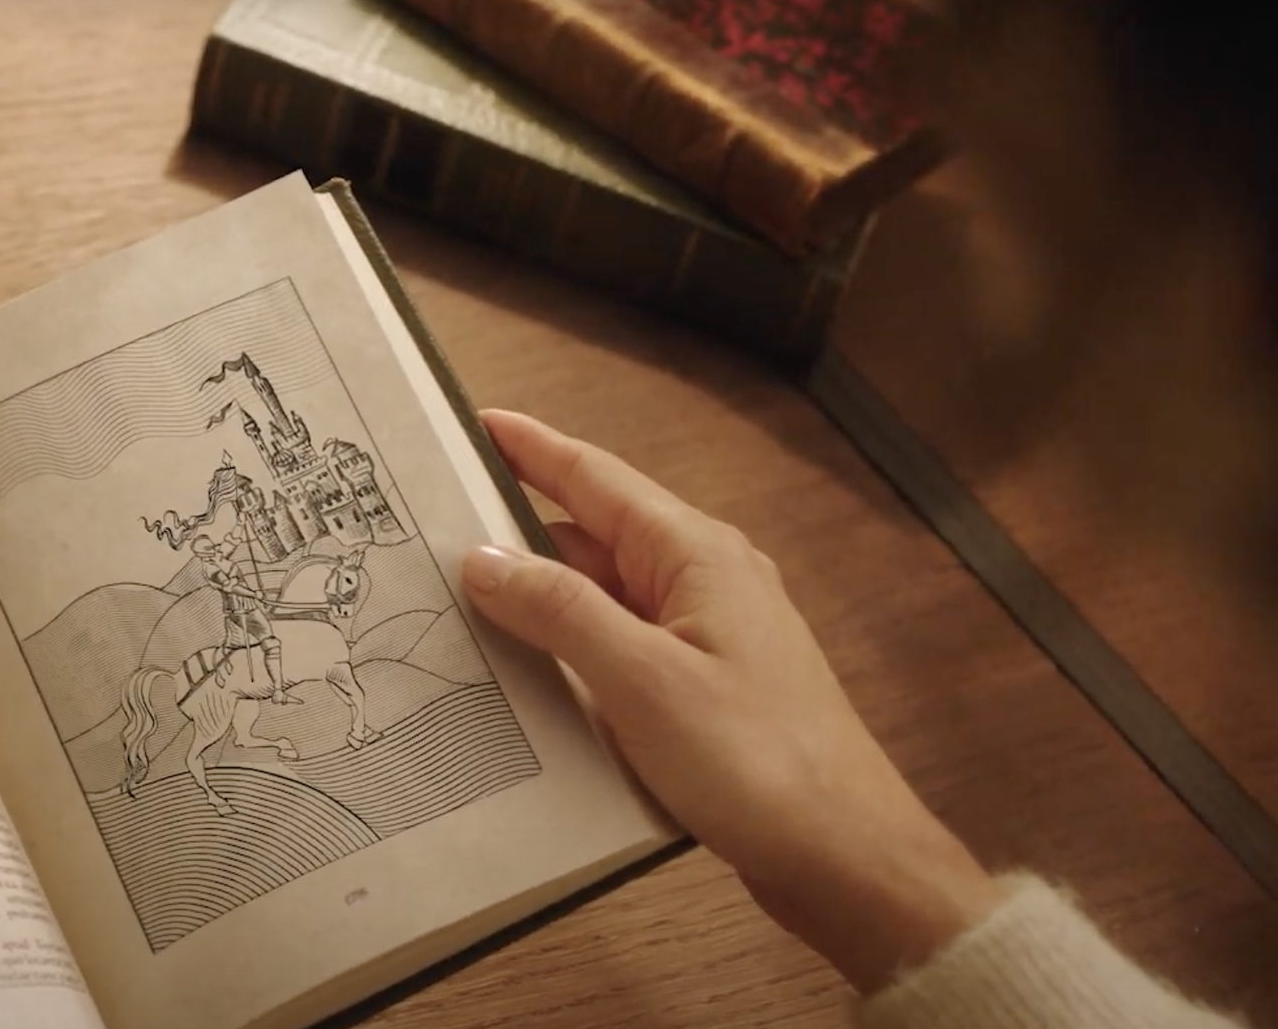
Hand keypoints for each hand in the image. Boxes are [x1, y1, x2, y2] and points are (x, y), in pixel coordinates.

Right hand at [460, 410, 1004, 991]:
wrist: (843, 855)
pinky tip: (525, 675)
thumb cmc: (757, 761)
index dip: (530, 448)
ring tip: (456, 598)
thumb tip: (484, 557)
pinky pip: (621, 651)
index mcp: (695, 554)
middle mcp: (704, 581)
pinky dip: (570, 651)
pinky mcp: (705, 691)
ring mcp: (708, 638)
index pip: (595, 478)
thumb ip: (559, 611)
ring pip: (604, 598)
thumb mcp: (641, 680)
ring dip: (540, 598)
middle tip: (434, 525)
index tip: (473, 423)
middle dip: (517, 529)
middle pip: (594, 536)